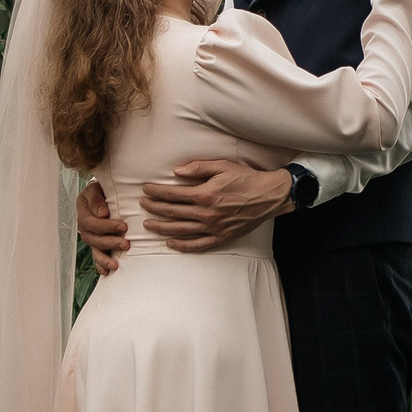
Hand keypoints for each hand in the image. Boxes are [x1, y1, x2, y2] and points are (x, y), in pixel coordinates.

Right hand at [76, 180, 129, 275]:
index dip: (106, 226)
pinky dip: (100, 265)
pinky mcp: (96, 243)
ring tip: (116, 264)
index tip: (123, 226)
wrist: (103, 192)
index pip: (91, 222)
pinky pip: (96, 256)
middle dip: (110, 242)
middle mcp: (84, 225)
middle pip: (93, 238)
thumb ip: (97, 199)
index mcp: (83, 211)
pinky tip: (107, 272)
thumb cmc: (102, 189)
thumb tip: (102, 214)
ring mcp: (90, 236)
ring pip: (94, 249)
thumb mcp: (96, 188)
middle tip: (126, 244)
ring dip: (105, 258)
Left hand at [140, 159, 293, 250]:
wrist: (269, 196)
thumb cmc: (246, 179)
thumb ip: (198, 167)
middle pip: (172, 213)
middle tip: (142, 205)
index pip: (173, 194)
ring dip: (161, 228)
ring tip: (148, 225)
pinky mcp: (221, 237)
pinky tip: (170, 243)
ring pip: (180, 230)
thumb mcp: (222, 166)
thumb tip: (176, 172)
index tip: (145, 189)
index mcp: (205, 194)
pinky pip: (197, 245)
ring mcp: (213, 228)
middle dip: (154, 208)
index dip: (156, 192)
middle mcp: (206, 213)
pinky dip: (182, 245)